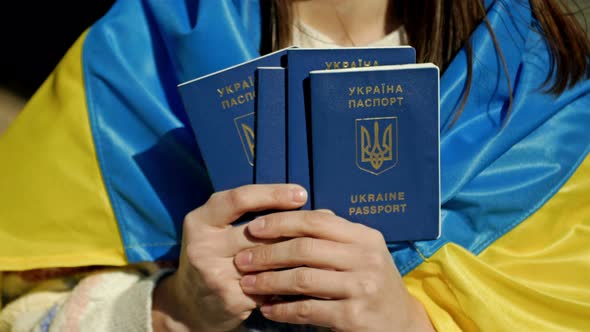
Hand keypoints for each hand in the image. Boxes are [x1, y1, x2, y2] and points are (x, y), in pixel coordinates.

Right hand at [152, 184, 307, 331]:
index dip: (273, 193)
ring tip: (320, 246)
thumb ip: (250, 215)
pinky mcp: (229, 298)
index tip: (301, 194)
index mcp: (200, 220)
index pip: (239, 199)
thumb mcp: (218, 230)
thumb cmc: (215, 257)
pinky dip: (289, 279)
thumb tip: (307, 204)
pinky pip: (269, 284)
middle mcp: (202, 245)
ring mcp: (214, 273)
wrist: (190, 305)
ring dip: (296, 253)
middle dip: (294, 226)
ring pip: (267, 258)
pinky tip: (307, 274)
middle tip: (322, 222)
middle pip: (259, 230)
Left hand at [234, 211, 433, 331]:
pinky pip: (307, 310)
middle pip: (305, 248)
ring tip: (247, 284)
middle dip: (268, 253)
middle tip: (243, 259)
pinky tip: (266, 309)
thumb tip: (292, 214)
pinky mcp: (353, 317)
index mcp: (364, 237)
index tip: (254, 228)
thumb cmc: (372, 281)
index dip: (281, 222)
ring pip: (302, 279)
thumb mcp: (362, 251)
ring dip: (269, 282)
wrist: (401, 322)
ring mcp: (361, 288)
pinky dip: (282, 310)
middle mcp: (365, 258)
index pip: (316, 221)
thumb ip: (333, 234)